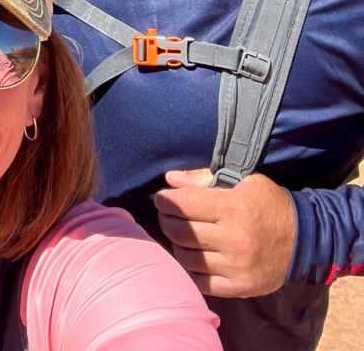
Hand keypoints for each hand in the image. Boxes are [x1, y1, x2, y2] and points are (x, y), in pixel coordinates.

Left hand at [153, 168, 295, 297]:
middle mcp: (234, 239)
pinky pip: (200, 281)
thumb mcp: (244, 180)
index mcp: (234, 208)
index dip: (166, 200)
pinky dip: (188, 268)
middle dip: (166, 220)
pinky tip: (189, 255)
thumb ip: (204, 178)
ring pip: (186, 257)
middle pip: (181, 231)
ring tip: (177, 233)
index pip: (184, 204)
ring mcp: (236, 267)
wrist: (304, 240)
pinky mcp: (240, 287)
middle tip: (165, 214)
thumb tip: (171, 179)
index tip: (161, 198)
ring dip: (174, 244)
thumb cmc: (269, 204)